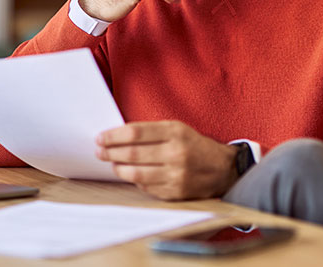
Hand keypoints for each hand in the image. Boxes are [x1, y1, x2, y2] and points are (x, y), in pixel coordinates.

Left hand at [95, 121, 237, 199]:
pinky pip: (146, 187)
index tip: (101, 137)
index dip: (114, 136)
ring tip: (112, 163)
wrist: (223, 169)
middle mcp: (176, 154)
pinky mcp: (175, 193)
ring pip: (136, 174)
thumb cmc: (194, 145)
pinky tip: (130, 173)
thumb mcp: (177, 129)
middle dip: (111, 152)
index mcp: (175, 132)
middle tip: (99, 151)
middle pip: (133, 153)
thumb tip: (118, 136)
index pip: (136, 133)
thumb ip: (151, 131)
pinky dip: (134, 180)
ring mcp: (176, 175)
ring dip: (118, 168)